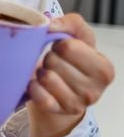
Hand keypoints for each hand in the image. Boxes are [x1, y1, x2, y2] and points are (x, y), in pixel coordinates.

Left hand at [27, 13, 114, 136]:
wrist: (64, 90)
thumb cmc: (73, 60)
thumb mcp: (79, 38)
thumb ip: (71, 23)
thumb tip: (50, 24)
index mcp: (104, 69)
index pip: (68, 47)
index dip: (59, 44)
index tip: (62, 49)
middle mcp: (94, 90)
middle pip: (53, 61)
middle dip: (49, 58)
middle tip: (54, 63)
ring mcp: (76, 104)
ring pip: (45, 77)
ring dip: (41, 71)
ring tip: (48, 73)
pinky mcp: (57, 112)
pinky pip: (38, 95)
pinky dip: (33, 86)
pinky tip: (37, 84)